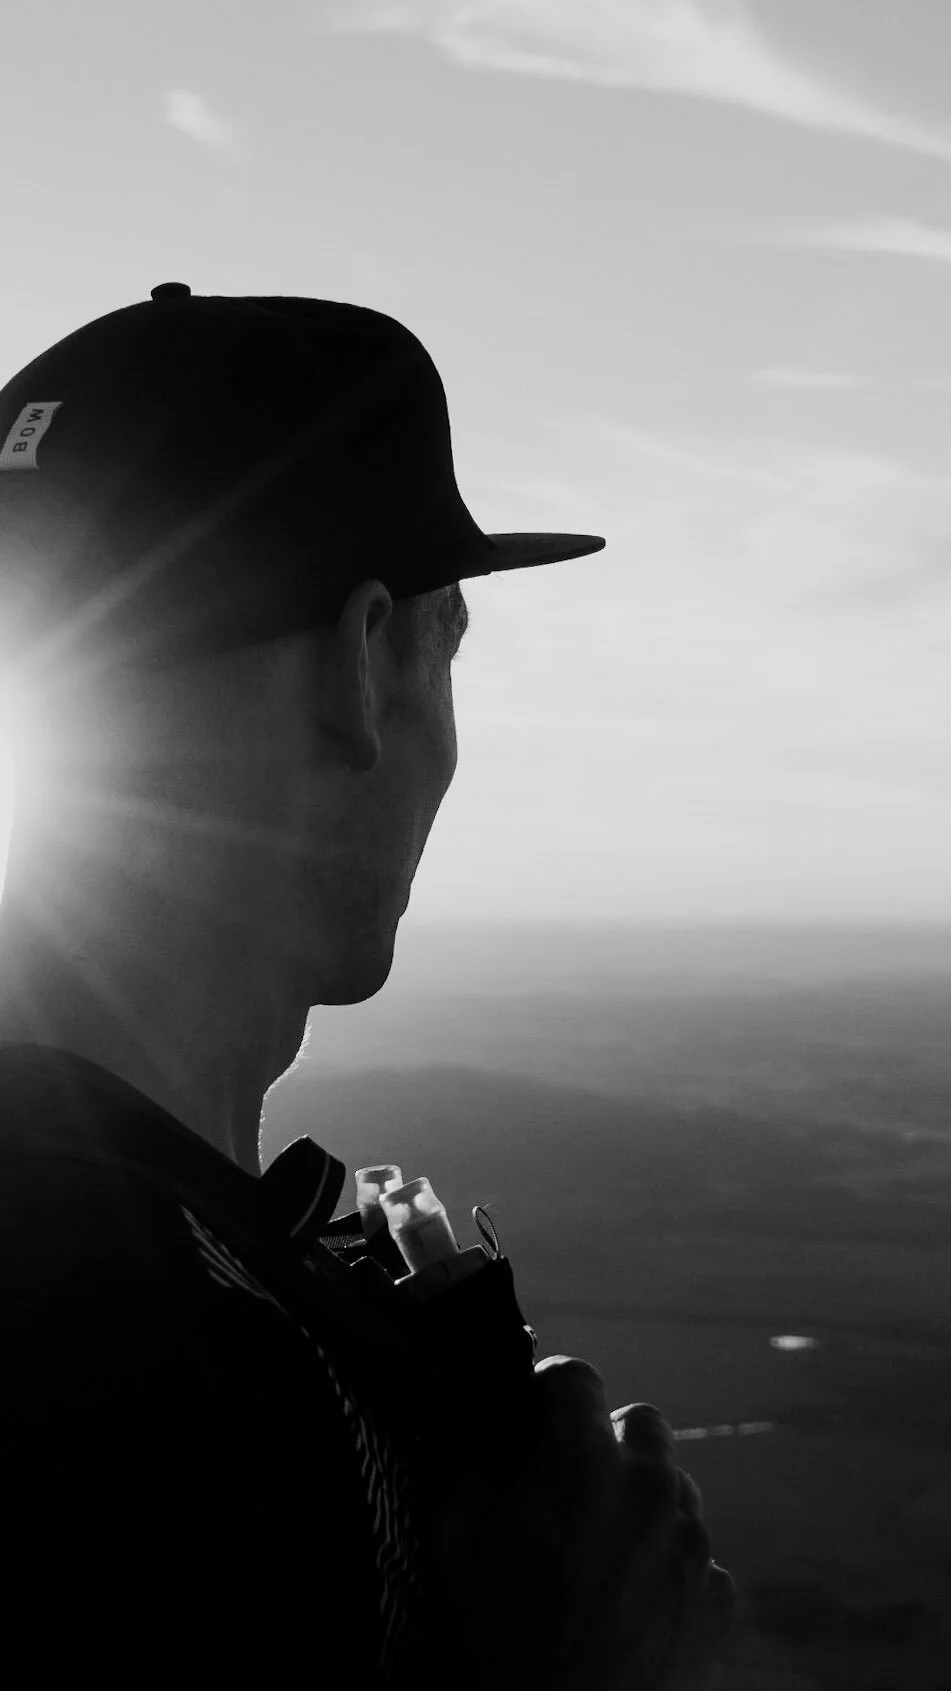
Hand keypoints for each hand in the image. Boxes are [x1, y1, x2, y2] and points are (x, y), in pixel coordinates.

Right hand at [416, 1354, 734, 1690]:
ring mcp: (694, 1539)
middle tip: (575, 1484)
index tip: (537, 1417)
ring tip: (602, 1552)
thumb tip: (486, 1441)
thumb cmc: (505, 1635)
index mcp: (585, 1458)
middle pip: (642, 1423)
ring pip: (675, 1487)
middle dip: (608, 1441)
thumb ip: (469, 1468)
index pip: (577, 1377)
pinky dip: (668, 1565)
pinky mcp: (718, 1592)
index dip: (551, 1390)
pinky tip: (630, 1600)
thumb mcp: (454, 1539)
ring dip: (642, 1502)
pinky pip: (698, 1553)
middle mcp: (651, 1484)